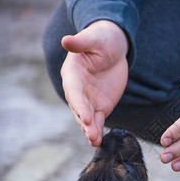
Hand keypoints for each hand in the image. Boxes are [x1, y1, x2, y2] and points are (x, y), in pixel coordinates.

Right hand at [61, 20, 128, 145]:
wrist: (113, 47)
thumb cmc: (101, 39)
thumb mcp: (93, 38)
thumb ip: (80, 43)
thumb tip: (66, 40)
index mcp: (72, 74)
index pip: (74, 92)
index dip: (79, 105)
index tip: (85, 116)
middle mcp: (77, 90)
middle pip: (79, 109)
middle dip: (85, 122)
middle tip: (91, 134)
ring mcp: (88, 100)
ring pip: (87, 118)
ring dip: (90, 130)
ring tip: (95, 141)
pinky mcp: (100, 106)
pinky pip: (98, 120)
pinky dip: (98, 130)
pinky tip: (98, 142)